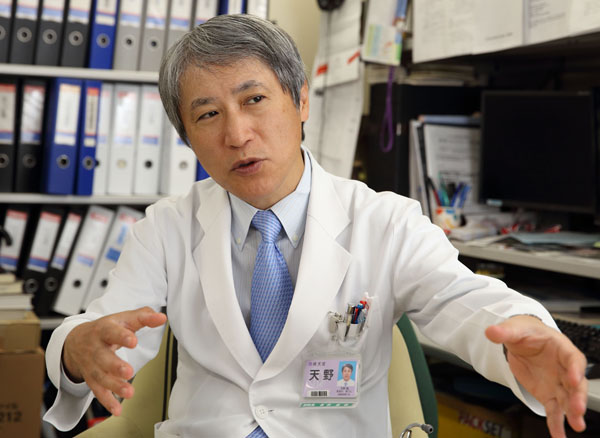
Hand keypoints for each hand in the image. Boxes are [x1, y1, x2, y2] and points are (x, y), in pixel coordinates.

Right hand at [62, 307, 166, 415]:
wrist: (76, 340)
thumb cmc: (106, 328)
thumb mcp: (124, 319)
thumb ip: (144, 317)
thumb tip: (161, 318)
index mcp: (104, 329)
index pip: (112, 332)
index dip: (122, 336)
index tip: (133, 341)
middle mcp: (95, 348)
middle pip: (103, 357)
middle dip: (115, 366)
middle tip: (129, 371)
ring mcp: (92, 365)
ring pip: (101, 377)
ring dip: (114, 386)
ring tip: (129, 392)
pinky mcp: (92, 379)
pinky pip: (98, 391)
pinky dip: (107, 401)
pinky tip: (117, 409)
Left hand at [485, 315, 587, 437]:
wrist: (521, 341)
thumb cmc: (525, 332)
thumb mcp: (515, 328)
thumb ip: (505, 332)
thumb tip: (490, 331)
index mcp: (560, 348)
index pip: (572, 358)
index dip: (575, 369)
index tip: (573, 379)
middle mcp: (564, 368)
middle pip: (575, 383)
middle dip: (577, 396)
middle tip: (577, 408)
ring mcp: (558, 383)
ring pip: (568, 399)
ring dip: (572, 413)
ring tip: (576, 426)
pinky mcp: (548, 395)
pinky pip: (554, 410)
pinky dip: (556, 423)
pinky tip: (558, 435)